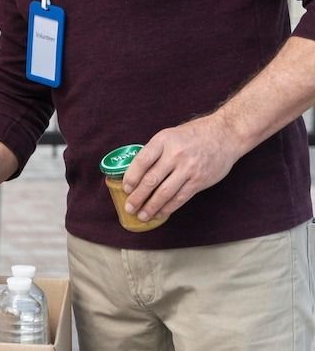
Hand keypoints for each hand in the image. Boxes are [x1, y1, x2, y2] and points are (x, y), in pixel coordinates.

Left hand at [121, 116, 235, 221]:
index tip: (125, 188)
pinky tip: (160, 213)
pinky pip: (180, 197)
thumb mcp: (170, 135)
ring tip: (142, 216)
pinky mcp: (199, 180)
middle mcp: (175, 154)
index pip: (141, 161)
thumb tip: (136, 172)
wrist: (225, 134)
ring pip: (165, 192)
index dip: (131, 177)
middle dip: (138, 196)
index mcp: (163, 140)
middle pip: (151, 180)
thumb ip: (155, 152)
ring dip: (151, 206)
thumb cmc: (193, 135)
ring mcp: (188, 168)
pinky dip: (168, 207)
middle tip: (129, 207)